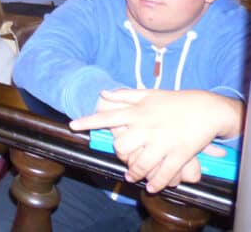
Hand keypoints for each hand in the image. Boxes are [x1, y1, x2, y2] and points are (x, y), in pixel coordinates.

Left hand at [69, 88, 241, 192]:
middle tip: (122, 157)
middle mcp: (146, 128)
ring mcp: (162, 142)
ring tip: (133, 176)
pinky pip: (164, 174)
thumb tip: (102, 92)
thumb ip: (124, 95)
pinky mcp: (178, 155)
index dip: (88, 121)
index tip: (72, 125)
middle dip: (119, 154)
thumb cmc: (174, 100)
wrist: (205, 108)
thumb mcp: (147, 94)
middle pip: (121, 146)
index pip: (107, 117)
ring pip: (140, 164)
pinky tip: (152, 186)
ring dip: (134, 173)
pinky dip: (156, 183)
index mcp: (137, 112)